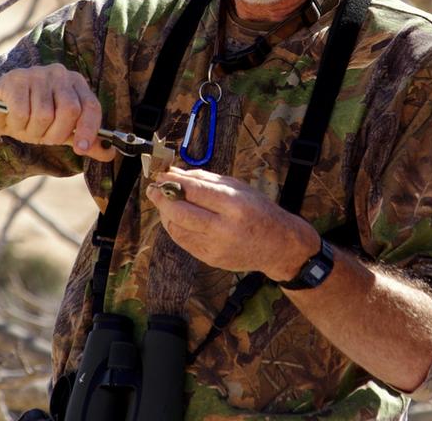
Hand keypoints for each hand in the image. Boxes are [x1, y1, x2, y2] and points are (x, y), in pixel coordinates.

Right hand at [0, 64, 113, 160]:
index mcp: (76, 83)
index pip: (91, 106)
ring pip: (44, 114)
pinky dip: (18, 125)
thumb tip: (110, 154)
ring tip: (26, 126)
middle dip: (56, 133)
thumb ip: (85, 141)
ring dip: (33, 131)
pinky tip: (13, 120)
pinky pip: (22, 112)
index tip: (81, 149)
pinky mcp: (15, 79)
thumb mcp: (61, 131)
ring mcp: (37, 73)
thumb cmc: (32, 119)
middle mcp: (59, 73)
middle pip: (70, 110)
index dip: (89, 130)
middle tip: (43, 136)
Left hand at [146, 166, 319, 279]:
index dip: (173, 181)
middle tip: (153, 188)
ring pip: (177, 229)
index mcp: (234, 204)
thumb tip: (174, 172)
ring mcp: (215, 247)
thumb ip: (204, 179)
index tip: (161, 174)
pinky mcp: (210, 260)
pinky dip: (174, 226)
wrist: (278, 245)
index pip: (194, 191)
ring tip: (163, 200)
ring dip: (165, 213)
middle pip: (180, 212)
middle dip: (161, 198)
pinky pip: (183, 241)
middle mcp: (224, 228)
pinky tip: (175, 216)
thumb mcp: (237, 186)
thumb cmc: (258, 210)